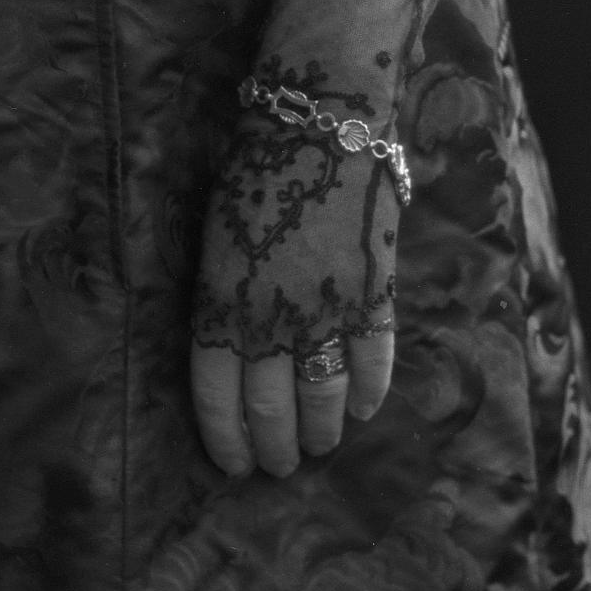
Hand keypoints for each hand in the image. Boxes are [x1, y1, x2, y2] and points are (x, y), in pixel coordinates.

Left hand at [187, 96, 401, 480]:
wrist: (321, 123)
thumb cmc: (256, 171)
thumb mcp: (218, 240)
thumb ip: (226, 301)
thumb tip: (237, 355)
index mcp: (221, 302)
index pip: (216, 396)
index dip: (226, 440)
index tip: (234, 465)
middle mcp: (271, 317)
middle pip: (271, 409)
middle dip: (273, 448)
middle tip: (279, 467)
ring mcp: (326, 309)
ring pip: (323, 398)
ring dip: (320, 432)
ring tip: (319, 447)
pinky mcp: (373, 294)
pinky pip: (373, 362)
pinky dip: (368, 395)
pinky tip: (362, 411)